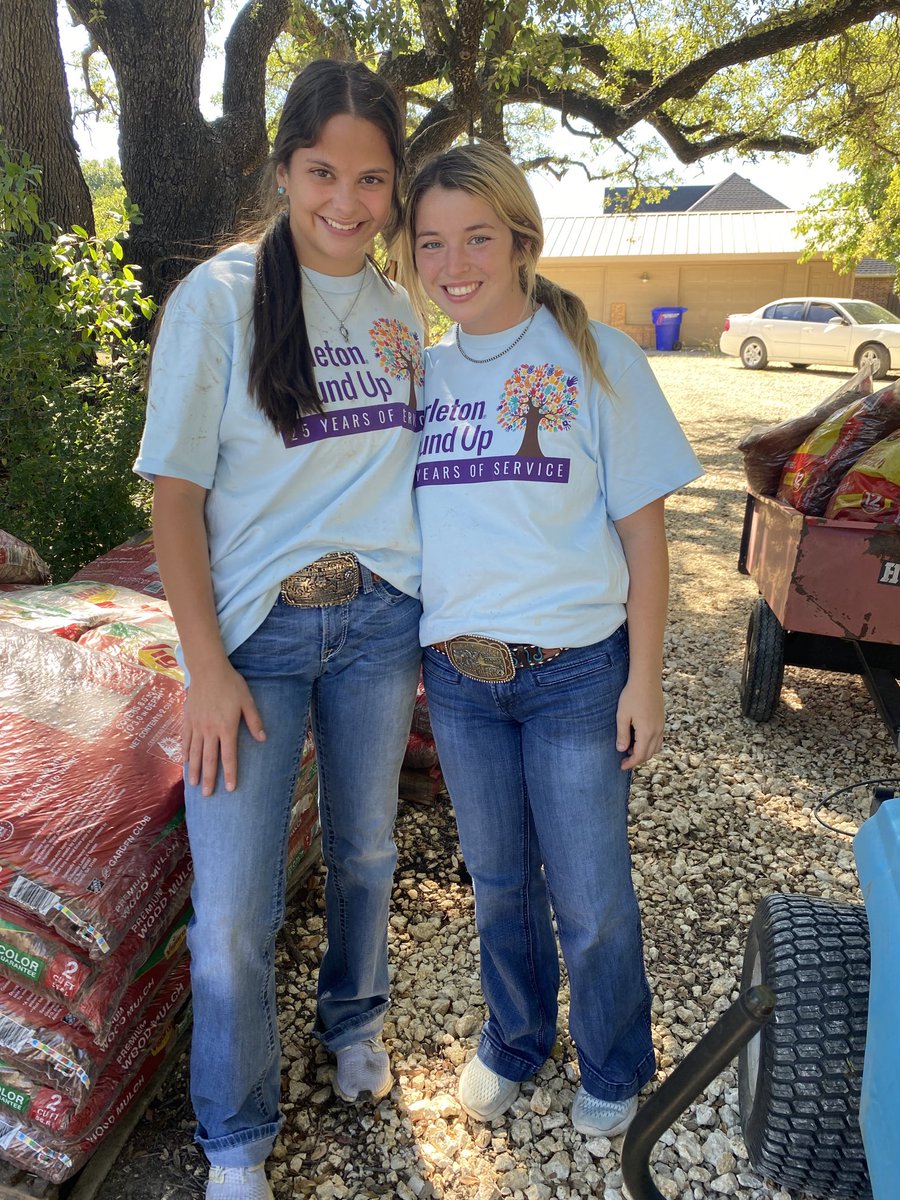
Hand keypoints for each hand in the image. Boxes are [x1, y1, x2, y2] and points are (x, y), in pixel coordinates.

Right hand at [182, 660, 265, 796]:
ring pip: (194, 753)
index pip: (228, 756)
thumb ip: (254, 721)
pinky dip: (185, 753)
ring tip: (194, 785)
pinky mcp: (187, 719)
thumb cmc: (231, 684)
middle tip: (207, 796)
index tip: (229, 789)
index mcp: (226, 727)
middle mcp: (209, 730)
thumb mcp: (247, 701)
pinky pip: (185, 740)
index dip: (229, 774)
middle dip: (209, 779)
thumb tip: (263, 740)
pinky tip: (184, 763)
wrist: (208, 669)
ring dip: (194, 770)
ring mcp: (196, 725)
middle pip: (208, 759)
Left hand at [615, 676, 663, 769]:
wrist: (646, 679)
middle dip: (636, 760)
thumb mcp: (622, 715)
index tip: (621, 766)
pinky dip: (650, 745)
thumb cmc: (632, 696)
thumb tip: (621, 750)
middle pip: (648, 754)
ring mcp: (661, 726)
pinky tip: (640, 739)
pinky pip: (658, 739)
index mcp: (646, 732)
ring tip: (630, 749)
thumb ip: (622, 734)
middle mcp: (656, 732)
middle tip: (623, 760)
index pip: (639, 755)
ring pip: (655, 748)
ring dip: (644, 752)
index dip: (630, 763)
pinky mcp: (662, 720)